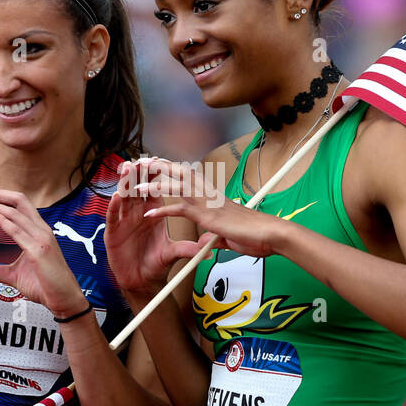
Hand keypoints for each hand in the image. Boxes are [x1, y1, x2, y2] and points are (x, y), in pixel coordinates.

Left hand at [0, 189, 88, 317]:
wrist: (64, 299)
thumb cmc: (45, 285)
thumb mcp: (14, 275)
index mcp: (38, 231)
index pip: (20, 205)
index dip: (1, 198)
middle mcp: (41, 230)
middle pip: (19, 200)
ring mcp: (42, 238)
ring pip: (16, 212)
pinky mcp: (39, 250)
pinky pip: (17, 231)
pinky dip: (2, 220)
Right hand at [107, 161, 209, 298]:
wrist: (141, 281)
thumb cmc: (155, 264)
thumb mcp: (172, 254)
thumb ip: (187, 248)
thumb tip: (207, 248)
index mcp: (152, 213)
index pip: (153, 189)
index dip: (154, 175)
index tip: (158, 160)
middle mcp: (136, 214)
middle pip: (136, 188)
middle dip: (137, 173)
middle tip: (140, 159)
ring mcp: (123, 222)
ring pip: (123, 198)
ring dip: (125, 183)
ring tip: (127, 170)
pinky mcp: (113, 233)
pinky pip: (112, 217)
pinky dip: (114, 207)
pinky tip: (116, 197)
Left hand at [128, 157, 283, 258]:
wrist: (270, 234)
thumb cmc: (255, 234)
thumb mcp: (229, 236)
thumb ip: (216, 237)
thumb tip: (210, 242)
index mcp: (212, 195)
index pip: (187, 176)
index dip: (170, 169)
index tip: (154, 164)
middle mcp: (209, 194)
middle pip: (179, 173)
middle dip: (158, 167)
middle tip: (139, 163)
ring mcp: (208, 203)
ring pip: (177, 186)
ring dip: (155, 185)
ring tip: (135, 186)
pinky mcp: (208, 215)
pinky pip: (181, 209)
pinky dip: (164, 210)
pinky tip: (149, 214)